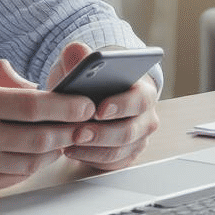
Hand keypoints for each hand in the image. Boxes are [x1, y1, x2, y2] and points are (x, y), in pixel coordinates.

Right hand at [0, 58, 95, 196]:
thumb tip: (33, 85)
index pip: (34, 105)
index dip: (66, 105)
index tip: (85, 103)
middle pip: (41, 136)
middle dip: (69, 130)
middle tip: (85, 123)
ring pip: (33, 160)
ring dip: (54, 149)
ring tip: (62, 138)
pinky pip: (17, 177)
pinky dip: (33, 165)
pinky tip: (36, 154)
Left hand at [47, 42, 159, 170]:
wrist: (87, 96)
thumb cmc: (89, 79)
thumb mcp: (80, 63)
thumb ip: (78, 55)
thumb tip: (77, 51)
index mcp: (142, 91)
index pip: (139, 100)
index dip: (121, 105)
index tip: (99, 109)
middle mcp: (144, 118)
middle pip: (129, 131)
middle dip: (102, 133)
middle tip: (79, 132)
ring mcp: (136, 140)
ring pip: (119, 151)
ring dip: (93, 149)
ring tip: (69, 142)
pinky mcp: (123, 156)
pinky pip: (109, 163)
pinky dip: (89, 158)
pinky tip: (70, 150)